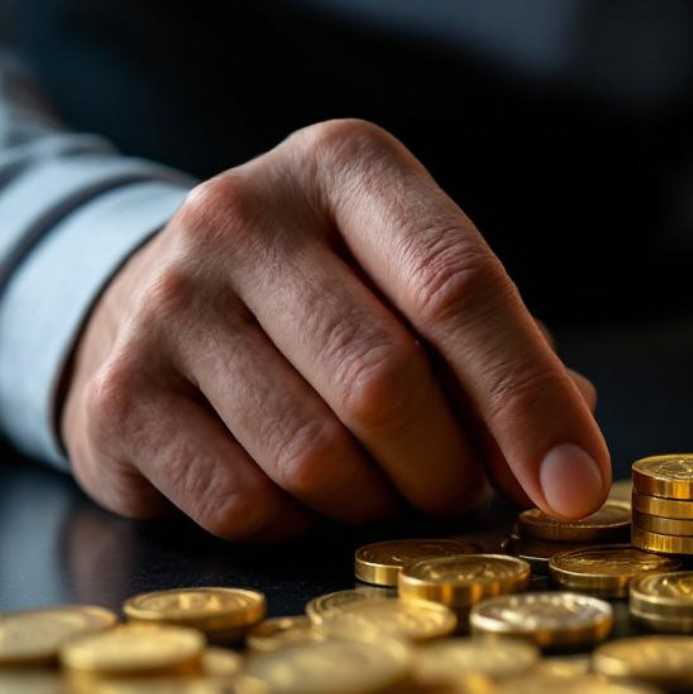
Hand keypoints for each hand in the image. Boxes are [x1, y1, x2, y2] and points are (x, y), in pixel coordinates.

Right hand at [61, 119, 608, 539]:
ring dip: (375, 503)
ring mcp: (167, 304)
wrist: (159, 303)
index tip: (575, 487)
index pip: (455, 285)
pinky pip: (246, 506)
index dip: (528, 400)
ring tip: (380, 483)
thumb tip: (570, 458)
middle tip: (461, 491)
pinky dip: (298, 525)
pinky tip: (299, 493)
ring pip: (315, 459)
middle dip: (448, 467)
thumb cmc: (336, 303)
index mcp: (346, 168)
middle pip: (385, 383)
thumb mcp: (420, 289)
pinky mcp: (118, 399)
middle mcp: (241, 217)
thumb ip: (506, 357)